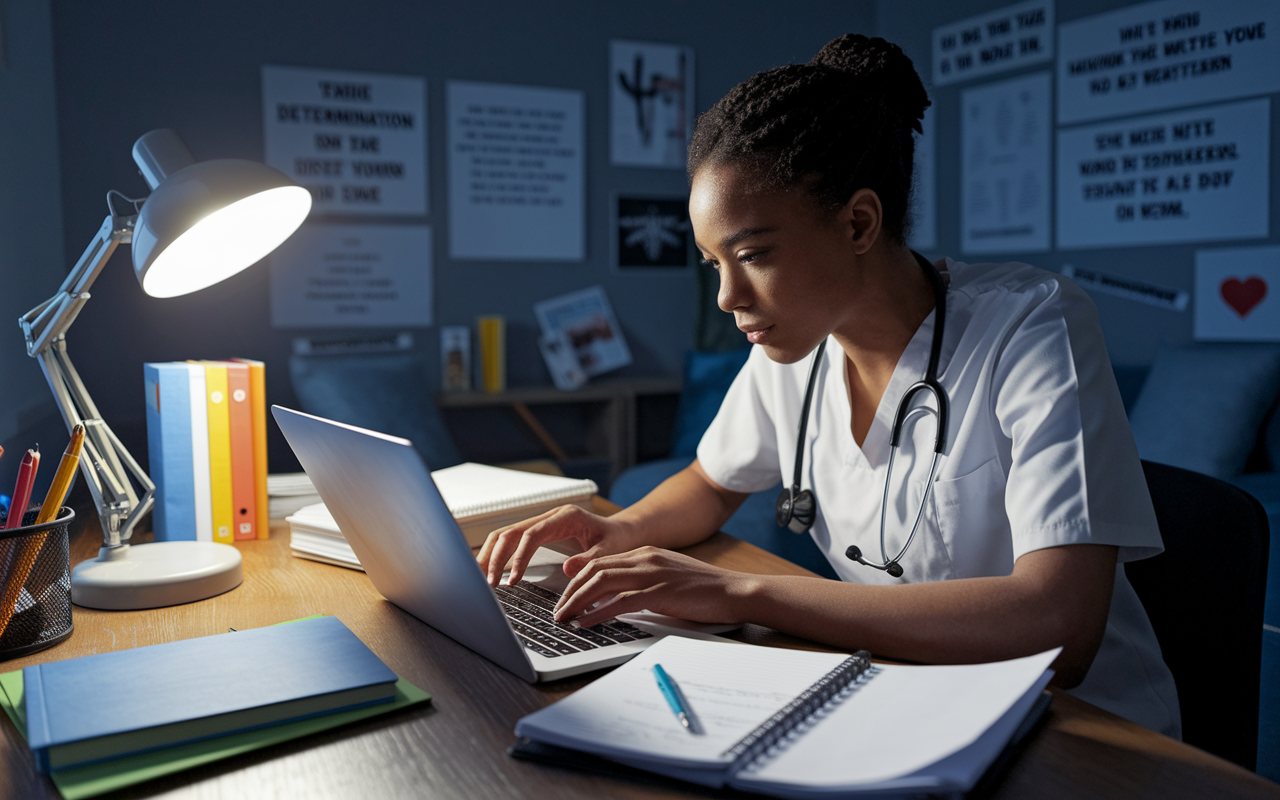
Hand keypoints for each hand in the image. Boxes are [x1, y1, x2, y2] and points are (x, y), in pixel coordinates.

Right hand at [476, 505, 636, 586]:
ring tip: (481, 578)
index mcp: (565, 517)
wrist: (623, 531)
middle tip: (487, 582)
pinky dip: (498, 554)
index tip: (512, 579)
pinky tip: (490, 570)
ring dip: (492, 554)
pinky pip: (512, 540)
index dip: (519, 556)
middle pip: (511, 531)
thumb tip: (568, 569)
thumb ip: (589, 560)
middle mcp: (550, 516)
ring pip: (506, 534)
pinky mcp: (538, 531)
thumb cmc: (616, 540)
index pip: (532, 533)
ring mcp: (542, 522)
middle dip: (496, 556)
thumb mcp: (609, 551)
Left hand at [552, 546, 753, 627]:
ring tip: (564, 618)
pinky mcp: (660, 592)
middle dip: (570, 592)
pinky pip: (620, 602)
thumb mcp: (666, 580)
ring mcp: (652, 573)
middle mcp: (645, 558)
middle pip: (594, 570)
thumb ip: (641, 586)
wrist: (734, 591)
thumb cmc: (703, 591)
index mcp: (645, 553)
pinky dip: (598, 613)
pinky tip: (586, 622)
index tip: (565, 598)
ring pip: (601, 582)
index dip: (577, 581)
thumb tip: (614, 603)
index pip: (600, 563)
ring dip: (577, 601)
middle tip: (557, 611)